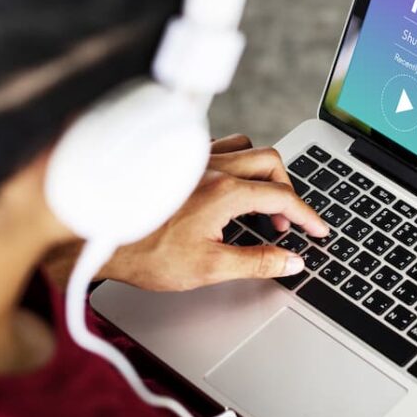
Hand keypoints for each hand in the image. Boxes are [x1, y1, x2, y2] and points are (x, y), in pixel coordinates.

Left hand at [43, 134, 328, 291]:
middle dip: (288, 191)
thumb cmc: (145, 253)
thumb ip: (258, 262)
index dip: (307, 217)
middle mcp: (212, 168)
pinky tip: (227, 188)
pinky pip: (220, 148)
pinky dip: (235, 164)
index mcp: (225, 192)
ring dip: (262, 174)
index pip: (282, 197)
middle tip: (286, 223)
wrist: (98, 239)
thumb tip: (291, 261)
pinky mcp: (178, 163)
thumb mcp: (210, 268)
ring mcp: (194, 161)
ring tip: (259, 205)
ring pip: (246, 149)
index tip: (318, 232)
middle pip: (271, 163)